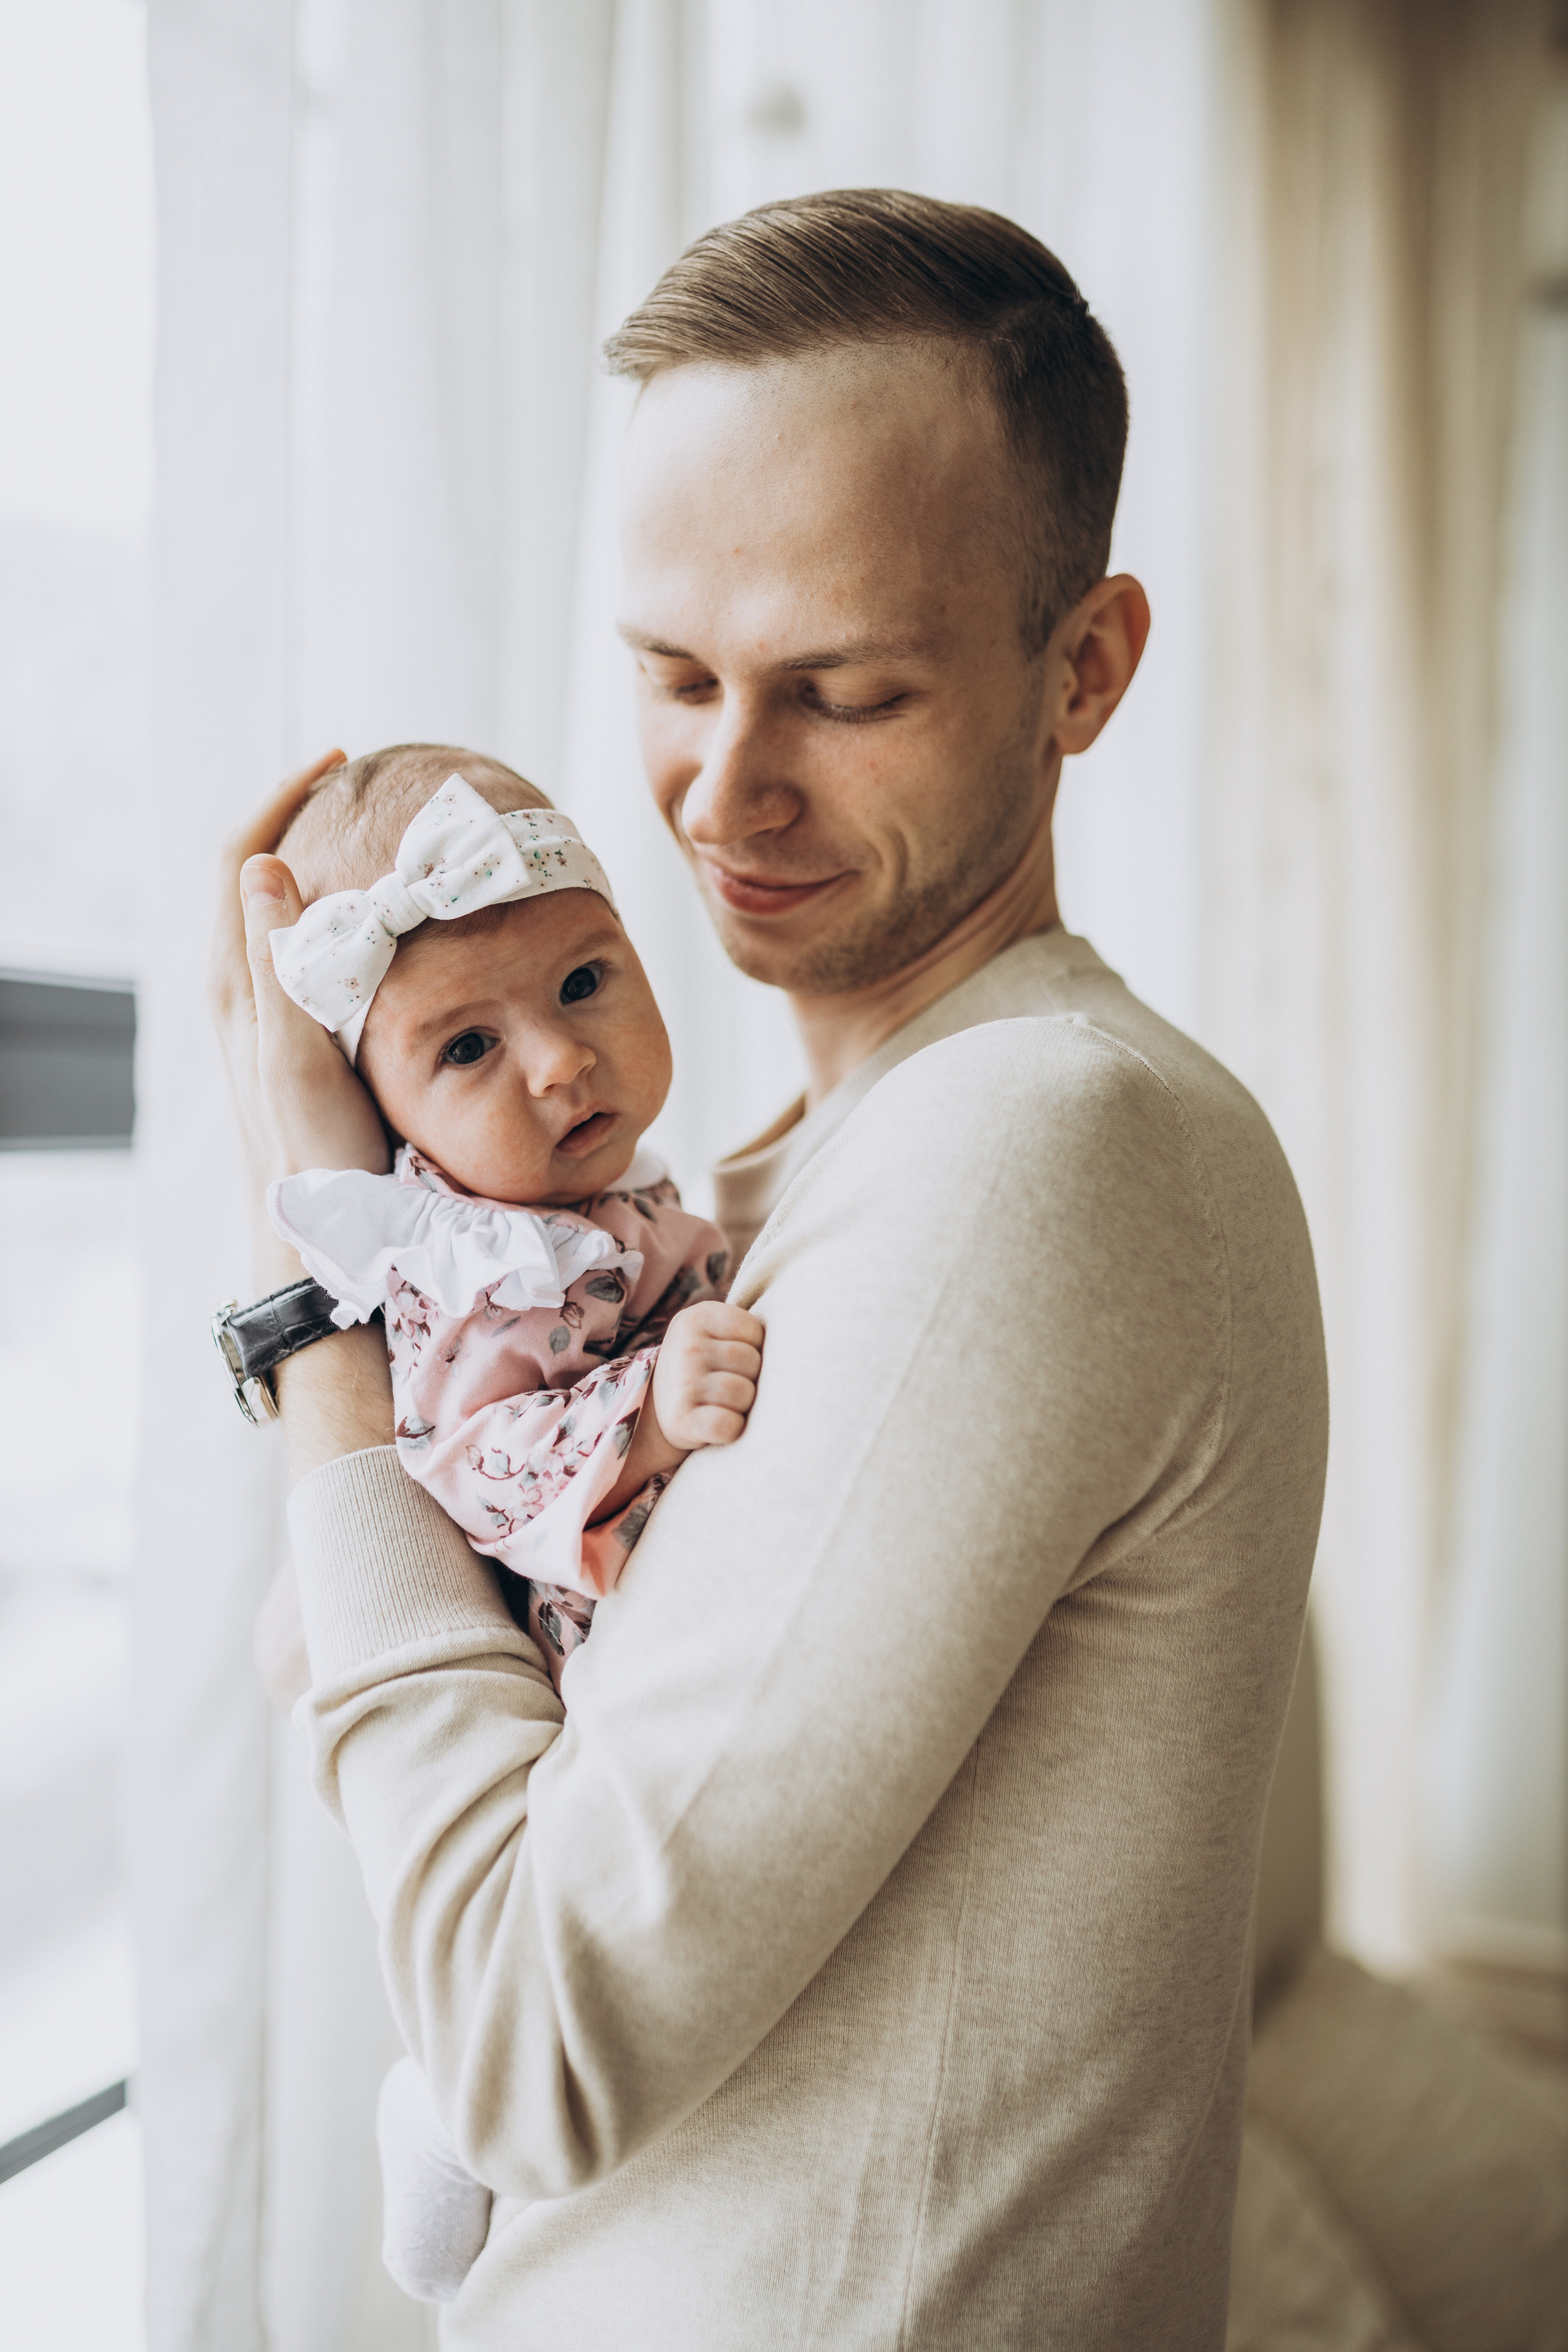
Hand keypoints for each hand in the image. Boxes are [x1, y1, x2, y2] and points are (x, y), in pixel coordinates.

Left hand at [209, 752, 389, 1288]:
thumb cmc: (312, 1145)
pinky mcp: (298, 1031)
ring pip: (293, 905)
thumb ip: (279, 962)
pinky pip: (316, 942)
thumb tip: (261, 866)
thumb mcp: (294, 1052)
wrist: (319, 1223)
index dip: (282, 798)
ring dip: (333, 858)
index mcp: (236, 979)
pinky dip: (350, 906)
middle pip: (264, 869)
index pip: (242, 856)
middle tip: (370, 782)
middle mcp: (245, 985)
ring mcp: (271, 1008)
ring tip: (386, 828)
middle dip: (310, 814)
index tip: (336, 762)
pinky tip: (397, 912)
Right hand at [651, 1301, 764, 1449]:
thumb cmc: (705, 1368)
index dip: (754, 1349)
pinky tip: (722, 1425)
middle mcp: (686, 1347)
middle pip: (751, 1361)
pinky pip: (727, 1425)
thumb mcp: (714, 1335)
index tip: (735, 1359)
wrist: (657, 1409)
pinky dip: (732, 1429)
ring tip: (726, 1404)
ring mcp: (682, 1384)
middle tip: (731, 1384)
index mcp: (696, 1318)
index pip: (755, 1331)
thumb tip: (797, 1340)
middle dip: (751, 1377)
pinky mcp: (681, 1420)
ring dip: (743, 1405)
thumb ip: (746, 1331)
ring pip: (742, 1393)